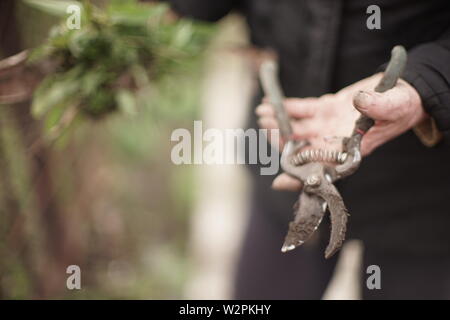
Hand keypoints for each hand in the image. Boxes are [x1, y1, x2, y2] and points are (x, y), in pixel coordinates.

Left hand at [256, 73, 426, 190]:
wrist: (400, 93)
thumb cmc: (402, 106)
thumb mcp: (396, 106)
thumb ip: (378, 107)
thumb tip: (359, 101)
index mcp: (350, 149)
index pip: (322, 165)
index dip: (302, 173)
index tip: (281, 175)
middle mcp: (334, 141)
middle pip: (302, 146)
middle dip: (282, 140)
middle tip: (266, 128)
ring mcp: (327, 125)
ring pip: (298, 128)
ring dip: (279, 122)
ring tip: (262, 114)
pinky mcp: (325, 109)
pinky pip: (302, 109)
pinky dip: (287, 107)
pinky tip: (271, 104)